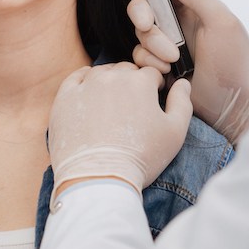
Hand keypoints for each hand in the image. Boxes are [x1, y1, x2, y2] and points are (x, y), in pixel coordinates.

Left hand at [48, 63, 192, 198]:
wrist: (99, 178)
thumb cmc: (141, 158)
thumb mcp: (175, 133)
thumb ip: (183, 102)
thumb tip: (182, 83)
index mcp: (140, 82)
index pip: (151, 74)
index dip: (155, 87)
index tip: (152, 101)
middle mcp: (113, 77)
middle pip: (127, 70)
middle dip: (132, 83)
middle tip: (132, 108)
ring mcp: (87, 85)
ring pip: (102, 72)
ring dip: (110, 82)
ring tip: (111, 106)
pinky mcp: (65, 97)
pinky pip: (76, 78)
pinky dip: (85, 82)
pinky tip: (90, 96)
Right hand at [113, 0, 248, 143]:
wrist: (232, 107)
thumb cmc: (235, 63)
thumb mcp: (222, 23)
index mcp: (192, 8)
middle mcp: (176, 25)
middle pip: (142, 8)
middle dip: (141, 15)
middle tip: (147, 24)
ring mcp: (166, 47)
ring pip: (140, 35)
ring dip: (153, 46)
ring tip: (174, 61)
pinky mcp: (158, 69)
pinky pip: (139, 59)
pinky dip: (150, 64)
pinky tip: (167, 74)